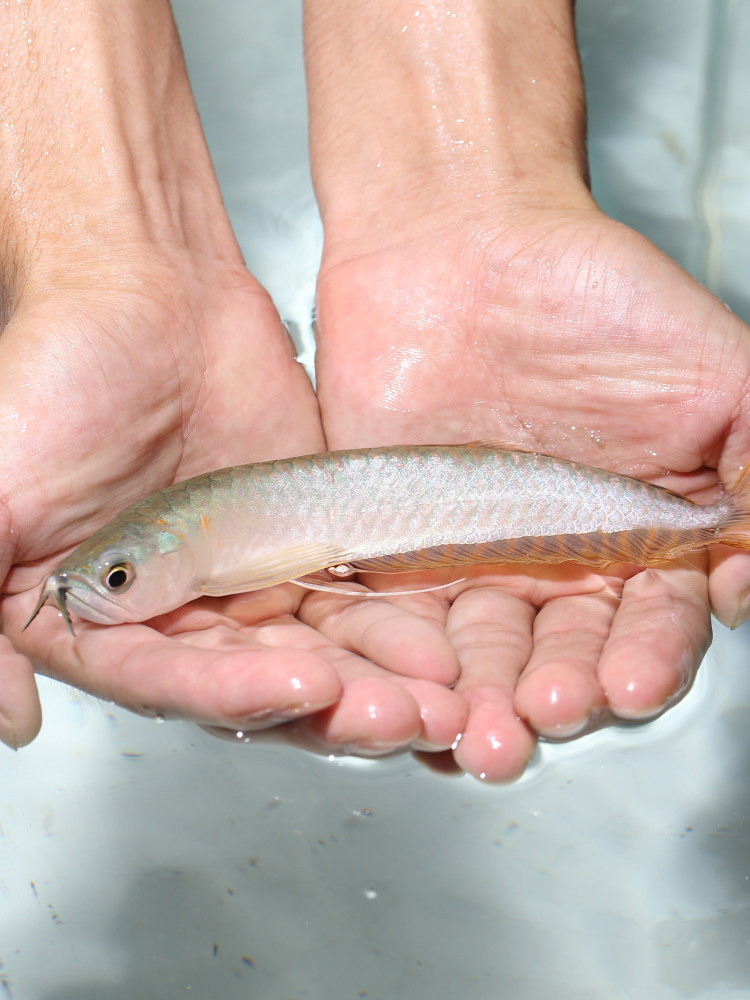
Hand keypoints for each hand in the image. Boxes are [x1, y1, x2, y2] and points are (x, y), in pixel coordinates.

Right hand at [0, 0, 470, 755]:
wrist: (147, 291)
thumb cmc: (57, 378)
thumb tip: (6, 720)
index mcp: (103, 626)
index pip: (174, 685)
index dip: (236, 694)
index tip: (304, 684)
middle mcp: (179, 622)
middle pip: (258, 688)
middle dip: (330, 709)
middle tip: (399, 715)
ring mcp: (247, 591)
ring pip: (320, 658)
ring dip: (379, 685)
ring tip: (440, 698)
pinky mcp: (309, 554)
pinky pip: (357, 604)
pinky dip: (397, 629)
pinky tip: (441, 645)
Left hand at [311, 202, 749, 779]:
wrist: (464, 238)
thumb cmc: (593, 294)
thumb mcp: (717, 371)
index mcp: (636, 540)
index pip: (650, 626)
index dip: (649, 658)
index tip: (635, 680)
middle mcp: (555, 565)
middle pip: (564, 659)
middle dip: (561, 696)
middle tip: (551, 711)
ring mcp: (470, 563)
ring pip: (481, 659)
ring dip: (485, 706)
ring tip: (486, 739)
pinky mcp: (393, 550)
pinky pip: (397, 626)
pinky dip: (405, 669)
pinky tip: (415, 704)